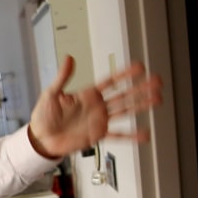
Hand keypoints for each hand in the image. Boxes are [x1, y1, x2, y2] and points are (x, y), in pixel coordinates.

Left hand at [28, 55, 162, 157]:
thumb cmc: (43, 116)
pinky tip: (144, 134)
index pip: (111, 81)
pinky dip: (131, 136)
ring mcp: (99, 121)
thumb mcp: (51, 93)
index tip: (140, 67)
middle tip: (157, 80)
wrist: (40, 138)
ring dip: (141, 105)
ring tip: (158, 99)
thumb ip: (62, 77)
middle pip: (124, 95)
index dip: (125, 74)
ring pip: (125, 111)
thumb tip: (69, 58)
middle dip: (141, 88)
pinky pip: (117, 136)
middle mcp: (97, 106)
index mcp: (87, 95)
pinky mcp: (97, 135)